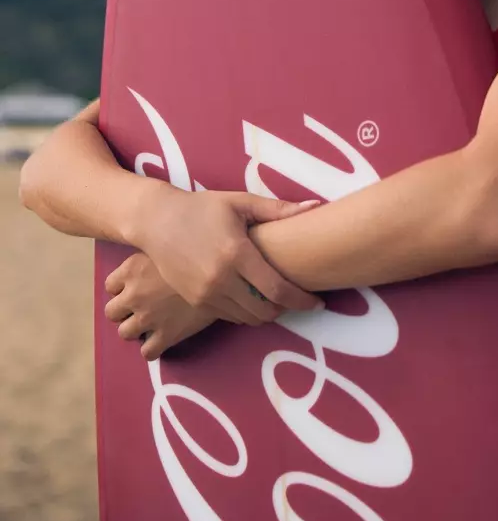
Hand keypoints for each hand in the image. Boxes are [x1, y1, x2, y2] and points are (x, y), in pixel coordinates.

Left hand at [105, 251, 218, 360]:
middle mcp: (134, 295)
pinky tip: (162, 338)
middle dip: (124, 311)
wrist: (223, 273)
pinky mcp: (165, 336)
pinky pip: (147, 352)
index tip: (136, 286)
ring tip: (151, 323)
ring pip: (125, 333)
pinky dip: (152, 347)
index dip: (122, 287)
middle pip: (112, 312)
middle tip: (141, 306)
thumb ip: (150, 251)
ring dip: (135, 330)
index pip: (110, 286)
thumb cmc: (197, 253)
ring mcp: (147, 318)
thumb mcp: (167, 246)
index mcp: (132, 270)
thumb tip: (145, 245)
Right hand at [129, 185, 324, 324]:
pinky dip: (245, 312)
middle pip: (265, 311)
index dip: (302, 301)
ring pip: (248, 318)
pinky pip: (229, 316)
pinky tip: (252, 297)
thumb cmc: (202, 208)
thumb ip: (278, 210)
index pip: (278, 289)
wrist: (157, 221)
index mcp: (237, 253)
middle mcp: (221, 279)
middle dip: (287, 309)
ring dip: (266, 312)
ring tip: (276, 298)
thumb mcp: (240, 203)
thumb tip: (315, 207)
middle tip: (297, 299)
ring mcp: (205, 294)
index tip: (318, 304)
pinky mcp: (195, 301)